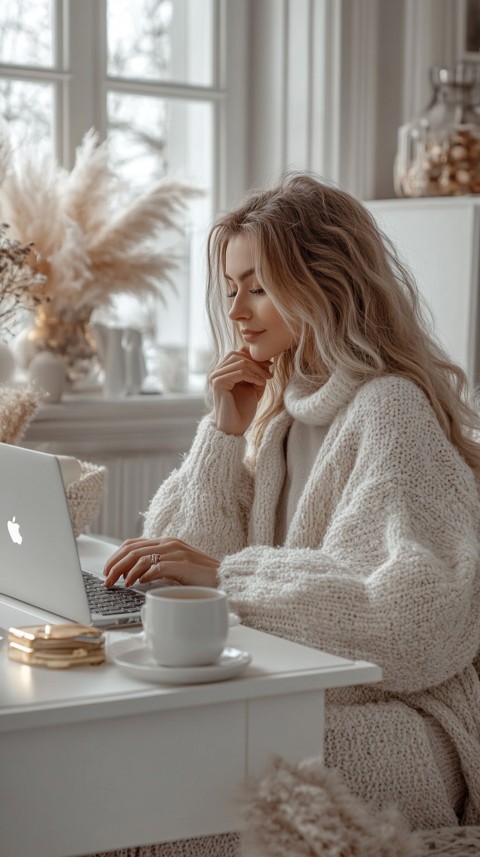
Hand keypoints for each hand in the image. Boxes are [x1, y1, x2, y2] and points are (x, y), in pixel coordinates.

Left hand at [103, 537, 219, 588]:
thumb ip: (158, 566)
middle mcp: (168, 543)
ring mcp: (175, 552)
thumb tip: (134, 576)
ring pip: (140, 557)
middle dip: (114, 565)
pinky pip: (156, 566)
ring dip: (125, 571)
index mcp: (165, 542)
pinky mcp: (181, 563)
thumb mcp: (174, 567)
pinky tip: (136, 584)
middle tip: (106, 580)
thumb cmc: (199, 576)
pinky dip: (142, 575)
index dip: (115, 556)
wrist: (224, 577)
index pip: (132, 544)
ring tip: (119, 584)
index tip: (107, 570)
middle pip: (132, 550)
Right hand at [209, 348, 271, 434]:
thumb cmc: (243, 409)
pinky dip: (253, 377)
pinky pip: (239, 373)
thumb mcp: (253, 386)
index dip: (255, 356)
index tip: (269, 366)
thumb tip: (266, 357)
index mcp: (223, 370)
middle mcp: (216, 371)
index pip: (238, 352)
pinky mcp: (218, 383)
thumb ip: (256, 371)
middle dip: (257, 362)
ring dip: (257, 370)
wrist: (235, 427)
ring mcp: (215, 376)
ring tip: (267, 379)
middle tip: (270, 372)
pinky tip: (260, 384)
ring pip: (240, 362)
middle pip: (238, 354)